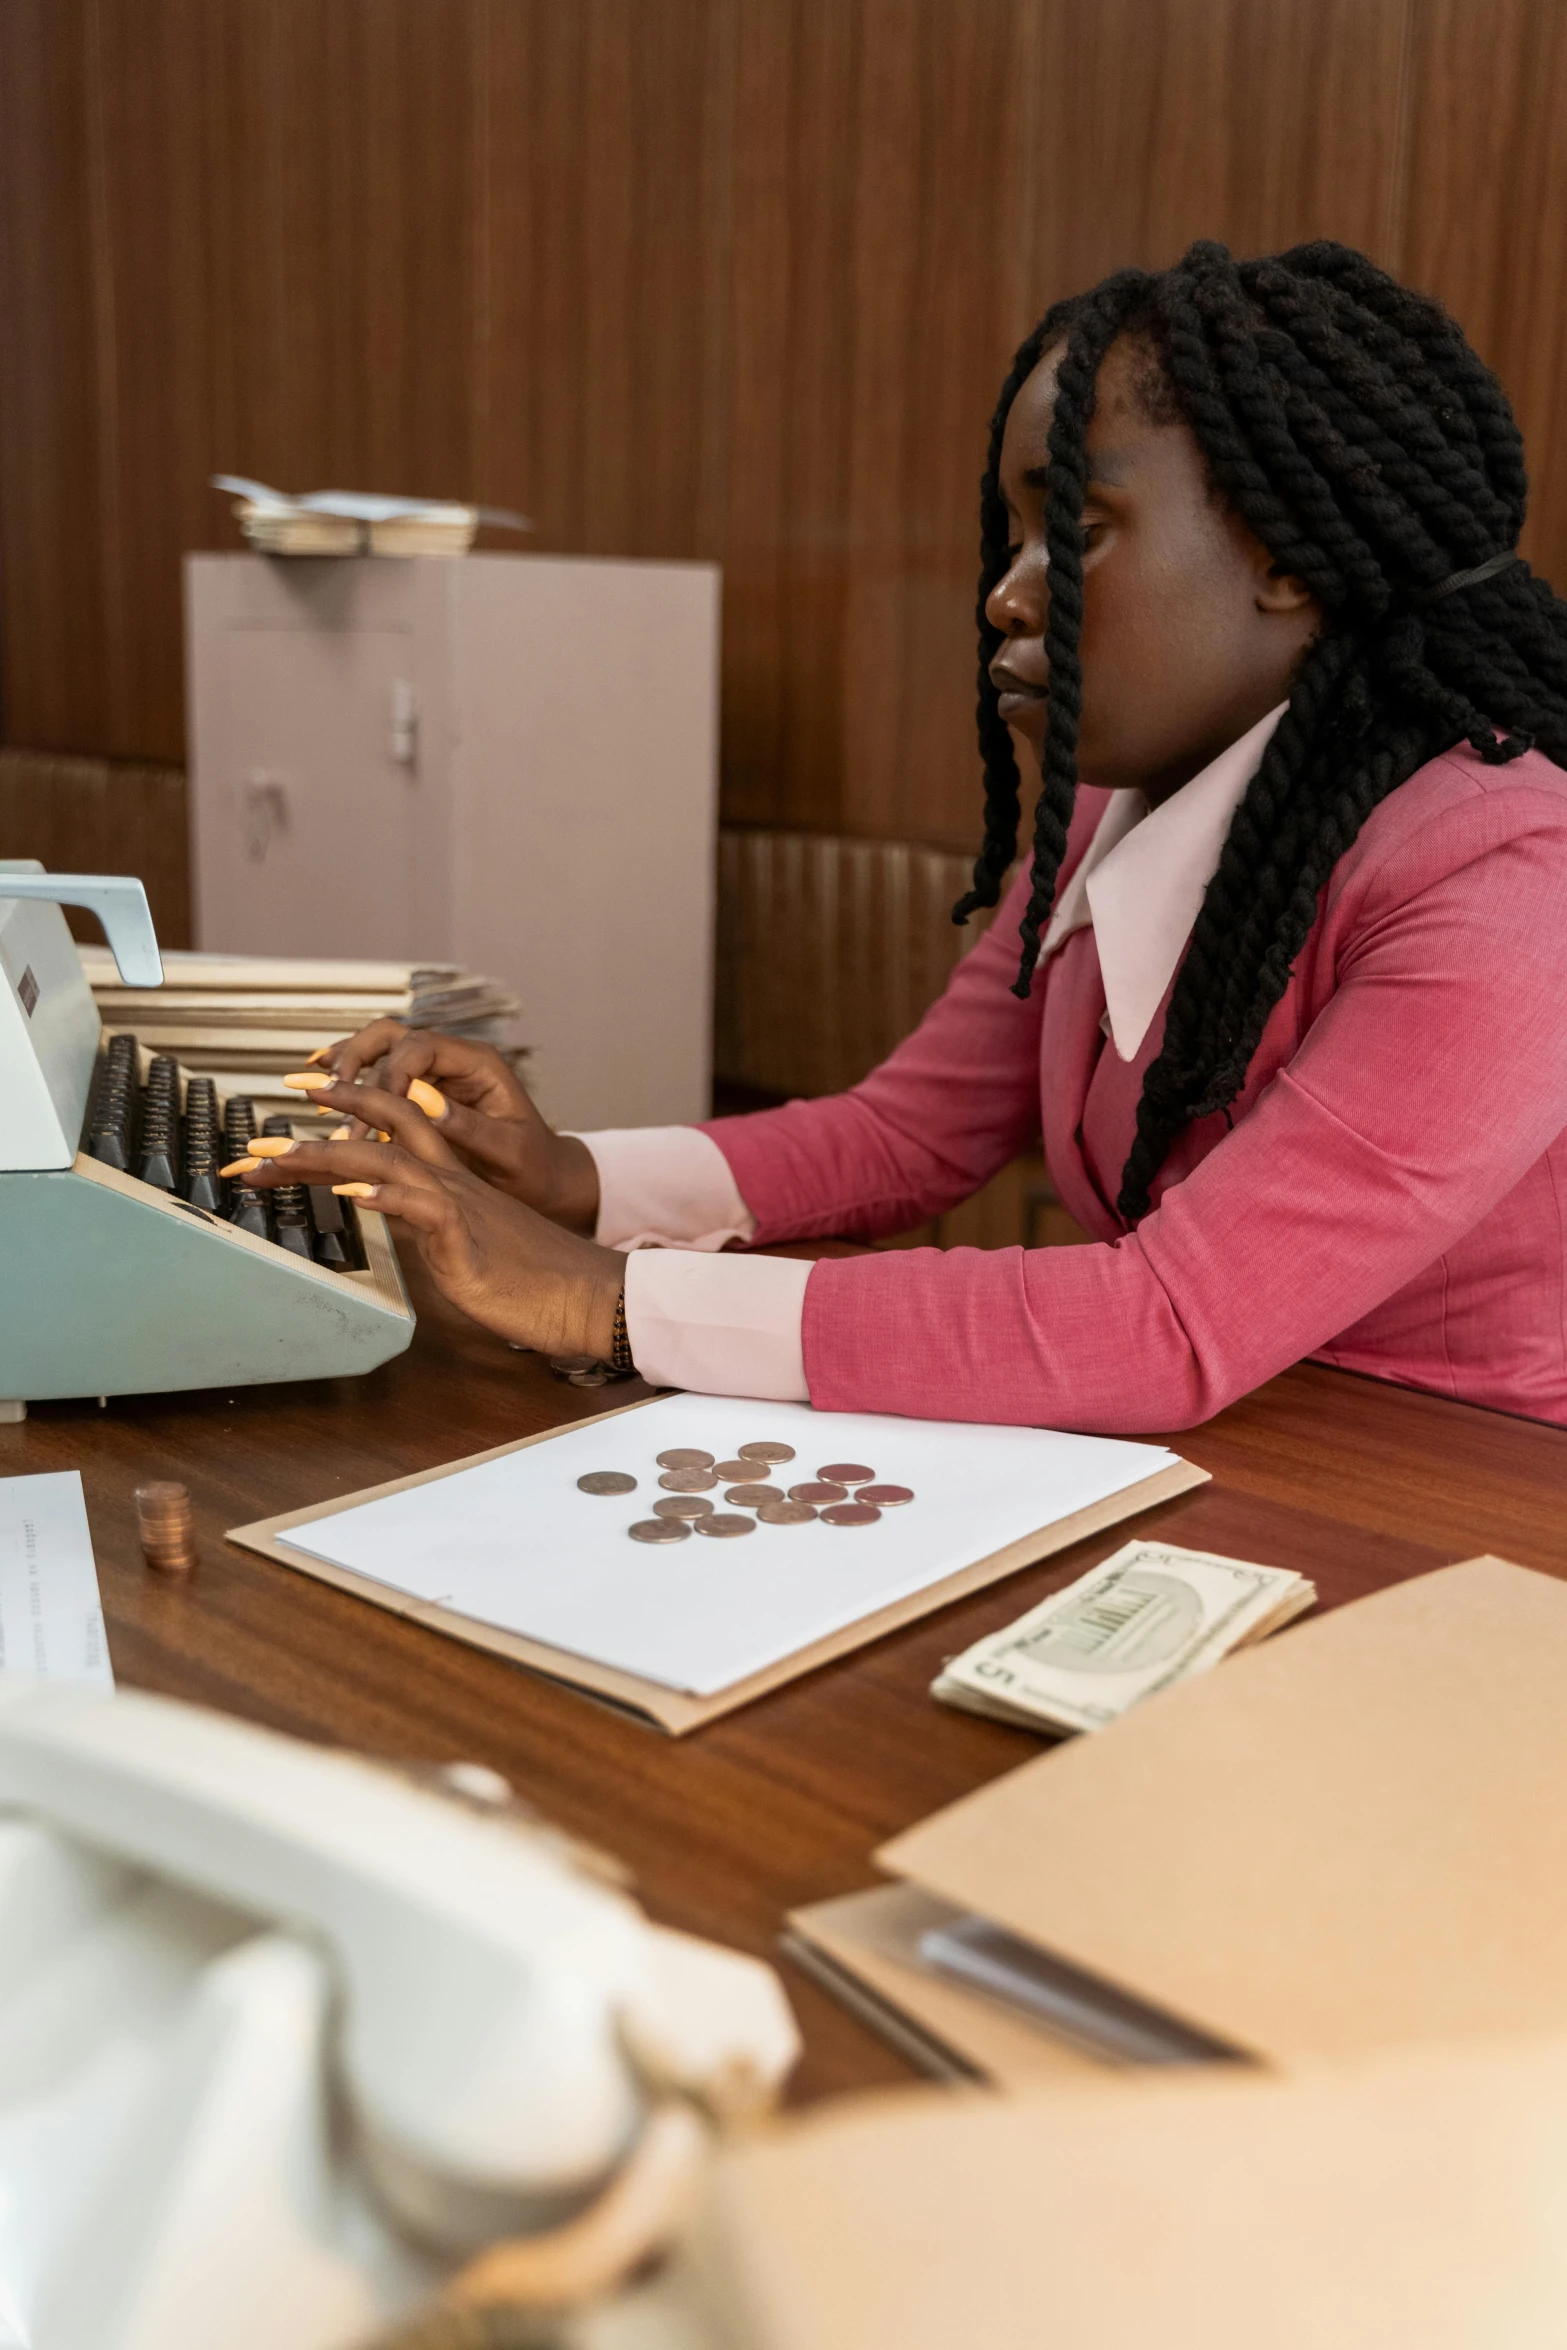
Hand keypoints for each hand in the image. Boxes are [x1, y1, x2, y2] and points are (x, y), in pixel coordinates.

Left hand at [228, 1085, 625, 1355]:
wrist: (589, 1296)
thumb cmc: (536, 1282)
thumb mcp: (467, 1248)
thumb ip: (428, 1227)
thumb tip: (391, 1221)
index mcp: (449, 1183)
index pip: (387, 1132)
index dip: (339, 1117)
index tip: (291, 1117)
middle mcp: (449, 1182)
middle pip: (380, 1124)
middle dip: (320, 1115)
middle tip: (260, 1122)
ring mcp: (457, 1205)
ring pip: (387, 1157)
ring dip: (326, 1152)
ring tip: (276, 1154)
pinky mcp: (466, 1237)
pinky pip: (422, 1205)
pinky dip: (383, 1195)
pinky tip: (349, 1194)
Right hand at [302, 1021, 599, 1230]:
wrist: (544, 1180)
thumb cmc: (534, 1167)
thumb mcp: (509, 1151)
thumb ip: (469, 1126)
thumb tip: (425, 1103)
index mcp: (479, 1065)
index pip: (420, 1050)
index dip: (389, 1077)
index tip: (371, 1113)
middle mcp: (454, 1060)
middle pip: (392, 1036)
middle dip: (355, 1059)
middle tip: (332, 1092)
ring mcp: (436, 1074)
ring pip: (378, 1049)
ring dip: (345, 1065)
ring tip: (314, 1084)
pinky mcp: (422, 1094)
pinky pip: (378, 1076)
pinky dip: (351, 1080)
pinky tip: (323, 1084)